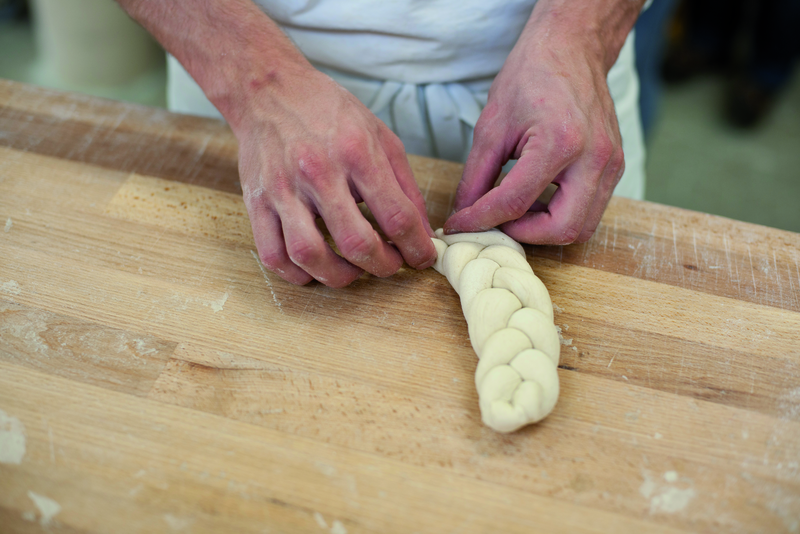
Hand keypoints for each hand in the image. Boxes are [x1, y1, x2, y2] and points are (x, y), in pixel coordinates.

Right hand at [236, 66, 435, 286]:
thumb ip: (405, 184)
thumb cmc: (328, 112)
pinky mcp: (256, 201)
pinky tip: (315, 269)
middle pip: (357, 243)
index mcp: (356, 152)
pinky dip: (296, 274)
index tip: (422, 258)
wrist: (268, 89)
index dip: (416, 247)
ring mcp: (283, 189)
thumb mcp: (380, 135)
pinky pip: (272, 254)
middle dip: (383, 267)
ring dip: (340, 277)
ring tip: (354, 272)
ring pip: (310, 254)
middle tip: (391, 266)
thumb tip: (422, 230)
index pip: (396, 216)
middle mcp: (319, 171)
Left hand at [444, 7, 628, 244]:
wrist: (571, 49)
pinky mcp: (615, 167)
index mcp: (560, 142)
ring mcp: (610, 164)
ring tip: (516, 209)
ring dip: (544, 229)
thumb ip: (475, 177)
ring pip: (581, 228)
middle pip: (561, 229)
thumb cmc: (531, 77)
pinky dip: (560, 215)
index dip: (481, 220)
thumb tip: (463, 214)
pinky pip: (590, 210)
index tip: (460, 225)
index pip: (515, 202)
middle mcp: (593, 158)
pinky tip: (537, 198)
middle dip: (523, 234)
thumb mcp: (492, 126)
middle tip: (497, 222)